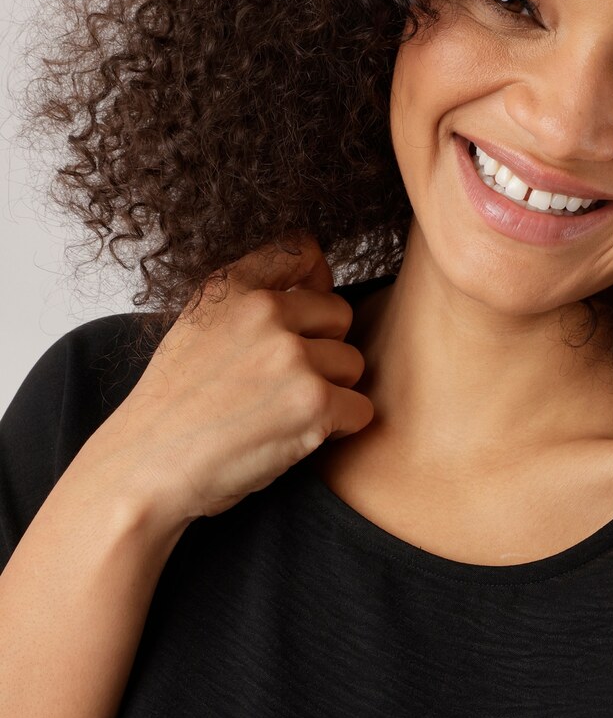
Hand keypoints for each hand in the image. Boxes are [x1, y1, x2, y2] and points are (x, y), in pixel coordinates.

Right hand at [87, 231, 373, 524]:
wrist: (147, 466)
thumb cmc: (172, 411)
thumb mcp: (196, 329)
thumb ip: (246, 304)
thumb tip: (316, 284)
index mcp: (231, 286)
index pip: (302, 250)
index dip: (318, 282)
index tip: (309, 314)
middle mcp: (264, 310)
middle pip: (340, 315)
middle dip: (325, 350)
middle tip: (287, 384)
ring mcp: (292, 355)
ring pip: (352, 365)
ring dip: (331, 393)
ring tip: (285, 414)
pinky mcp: (314, 401)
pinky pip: (360, 409)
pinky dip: (339, 429)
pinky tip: (299, 437)